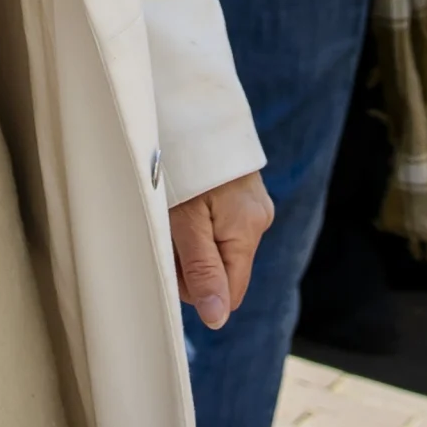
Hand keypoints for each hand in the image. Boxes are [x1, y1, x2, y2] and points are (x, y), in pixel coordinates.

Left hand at [168, 171, 272, 330]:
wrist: (189, 106)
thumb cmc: (181, 164)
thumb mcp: (184, 221)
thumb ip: (202, 270)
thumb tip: (218, 320)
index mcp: (248, 230)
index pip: (229, 293)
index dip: (195, 288)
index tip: (172, 257)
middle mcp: (259, 220)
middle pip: (223, 271)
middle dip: (191, 262)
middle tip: (168, 228)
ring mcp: (253, 207)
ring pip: (218, 250)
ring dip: (192, 241)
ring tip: (174, 209)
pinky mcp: (243, 196)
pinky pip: (220, 228)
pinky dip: (198, 224)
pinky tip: (186, 202)